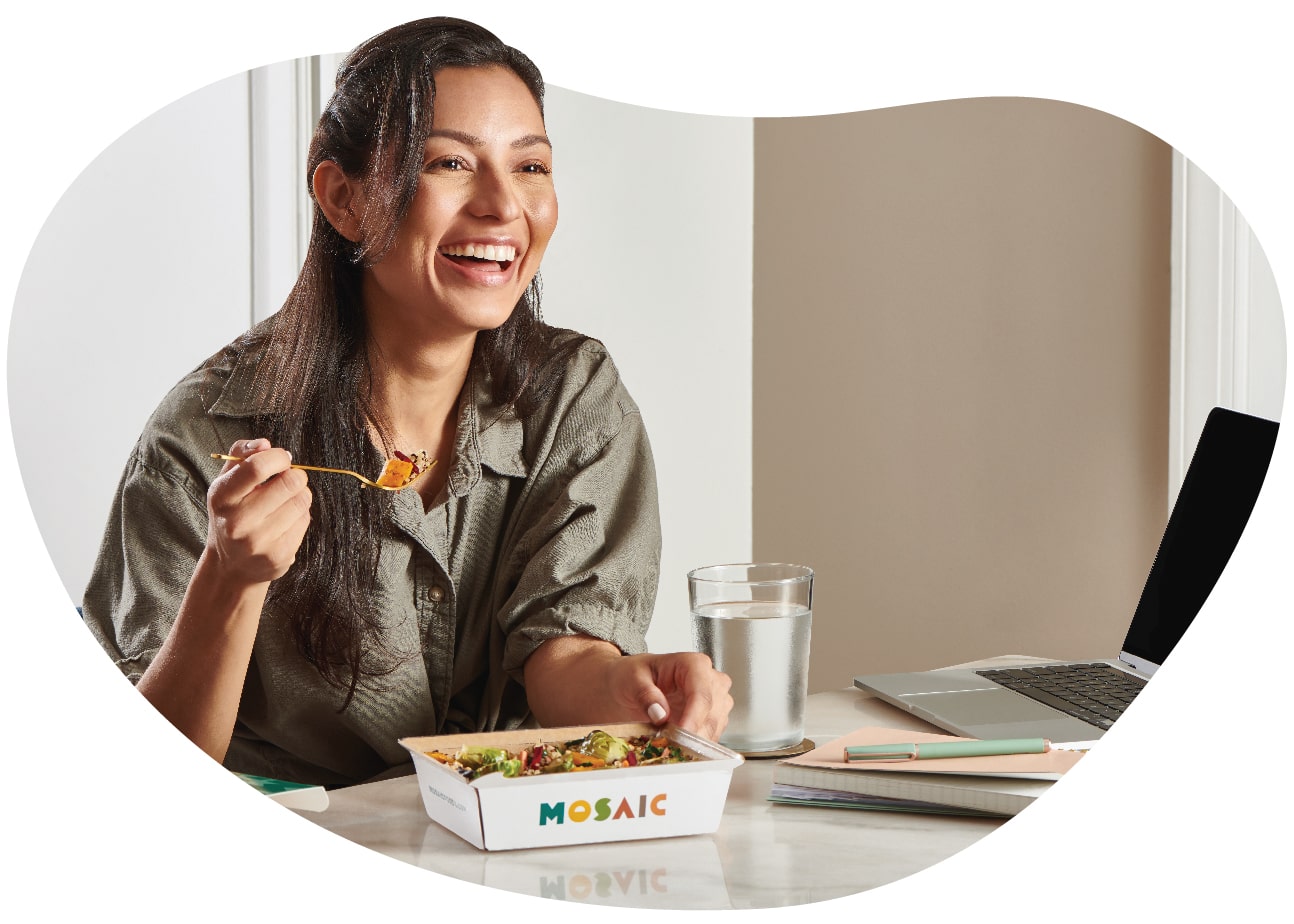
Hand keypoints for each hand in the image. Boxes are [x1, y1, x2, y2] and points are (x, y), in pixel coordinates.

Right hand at [205, 438, 311, 585]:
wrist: (231, 565)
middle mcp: (238, 522)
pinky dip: (301, 515)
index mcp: (222, 497)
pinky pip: (306, 521)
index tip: (281, 460)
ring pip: (302, 500)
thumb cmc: (232, 513)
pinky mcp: (279, 556)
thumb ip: (242, 454)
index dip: (278, 457)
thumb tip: (265, 444)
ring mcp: (259, 542)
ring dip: (300, 495)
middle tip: (287, 480)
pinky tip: (285, 521)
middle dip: (294, 475)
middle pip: (289, 482)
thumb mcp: (227, 481)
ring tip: (285, 501)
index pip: (257, 467)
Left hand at [607, 652, 732, 742]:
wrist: (631, 684)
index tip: (680, 735)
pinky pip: (709, 737)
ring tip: (669, 746)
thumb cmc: (633, 675)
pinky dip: (694, 746)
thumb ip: (645, 694)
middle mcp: (710, 680)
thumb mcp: (632, 679)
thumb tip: (660, 713)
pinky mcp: (711, 719)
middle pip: (711, 713)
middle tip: (670, 747)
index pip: (702, 693)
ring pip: (713, 728)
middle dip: (692, 734)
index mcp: (693, 664)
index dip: (694, 717)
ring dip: (693, 743)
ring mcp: (714, 700)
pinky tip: (677, 747)